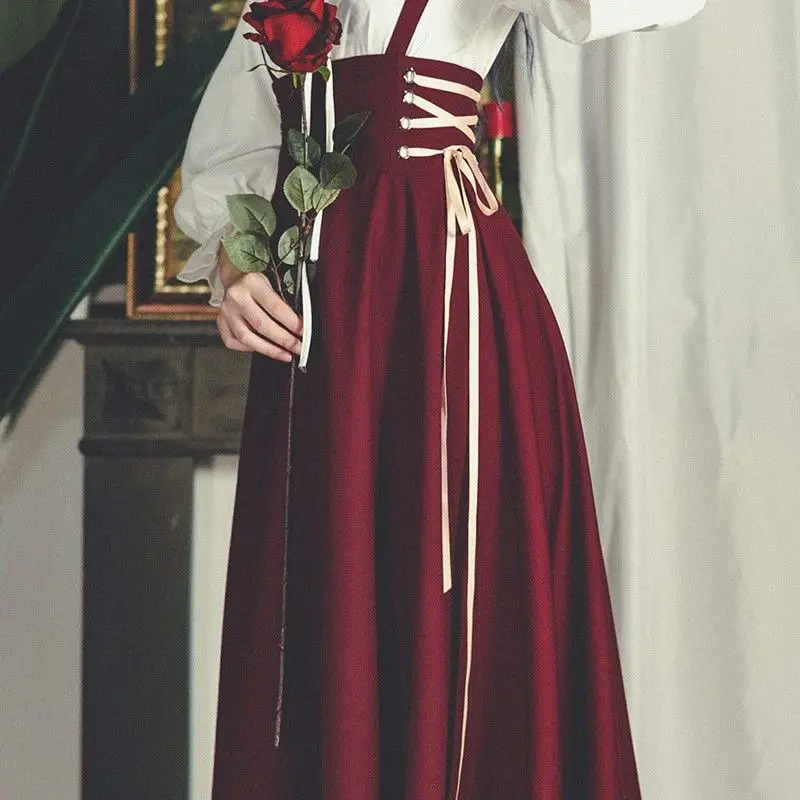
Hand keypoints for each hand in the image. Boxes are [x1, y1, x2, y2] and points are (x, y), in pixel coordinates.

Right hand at [216, 245, 302, 361]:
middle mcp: (237, 297)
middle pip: (261, 325)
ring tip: (285, 355)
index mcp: (252, 283)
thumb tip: (300, 325)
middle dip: (284, 340)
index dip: (291, 322)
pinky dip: (248, 348)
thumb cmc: (258, 282)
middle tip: (298, 348)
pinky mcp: (221, 321)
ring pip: (247, 337)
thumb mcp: (274, 281)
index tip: (303, 332)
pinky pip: (233, 342)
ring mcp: (227, 311)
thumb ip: (284, 301)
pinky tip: (262, 348)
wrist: (235, 276)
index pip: (275, 307)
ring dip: (269, 350)